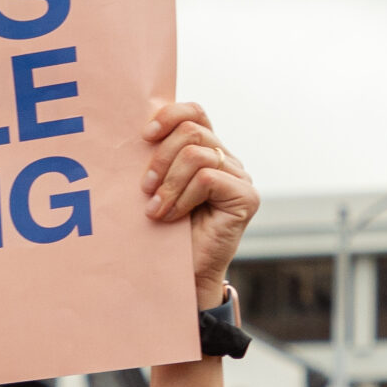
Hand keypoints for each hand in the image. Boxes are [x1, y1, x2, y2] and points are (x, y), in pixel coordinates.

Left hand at [141, 102, 258, 311]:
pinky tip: (172, 216)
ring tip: (156, 209)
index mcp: (206, 151)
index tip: (144, 136)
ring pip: (197, 155)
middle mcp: (227, 160)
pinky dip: (183, 197)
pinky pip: (207, 179)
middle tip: (145, 188)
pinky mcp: (246, 197)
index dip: (169, 116)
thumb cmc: (164, 231)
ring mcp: (240, 177)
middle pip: (191, 131)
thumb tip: (139, 130)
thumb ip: (156, 158)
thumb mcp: (156, 187)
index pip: (194, 112)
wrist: (183, 273)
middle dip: (160, 159)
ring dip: (169, 183)